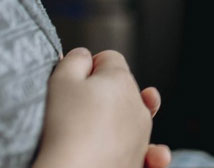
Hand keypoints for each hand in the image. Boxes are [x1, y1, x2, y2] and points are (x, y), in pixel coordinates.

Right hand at [35, 47, 167, 167]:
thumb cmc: (64, 128)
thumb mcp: (60, 81)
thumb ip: (75, 60)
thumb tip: (84, 56)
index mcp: (121, 80)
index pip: (108, 60)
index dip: (88, 69)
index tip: (73, 85)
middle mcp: (139, 105)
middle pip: (121, 90)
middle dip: (103, 95)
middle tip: (77, 110)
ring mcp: (142, 135)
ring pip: (131, 119)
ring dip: (117, 122)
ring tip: (95, 133)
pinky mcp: (140, 160)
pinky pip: (148, 152)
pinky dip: (147, 153)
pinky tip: (152, 154)